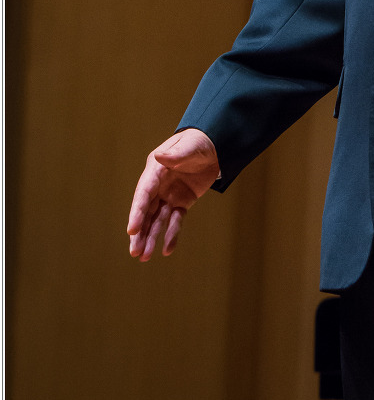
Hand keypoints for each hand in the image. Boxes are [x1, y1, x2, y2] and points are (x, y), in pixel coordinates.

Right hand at [127, 129, 219, 260]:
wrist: (215, 146)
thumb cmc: (199, 142)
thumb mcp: (190, 146)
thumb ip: (175, 154)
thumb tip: (159, 157)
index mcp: (155, 170)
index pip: (144, 194)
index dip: (137, 212)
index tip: (131, 230)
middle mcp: (158, 185)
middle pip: (146, 211)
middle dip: (139, 232)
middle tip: (134, 252)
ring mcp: (169, 195)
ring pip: (157, 220)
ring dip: (150, 238)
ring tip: (144, 257)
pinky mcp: (181, 202)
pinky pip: (175, 221)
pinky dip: (171, 234)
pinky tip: (167, 250)